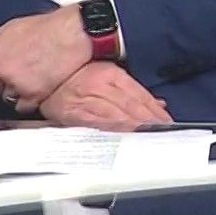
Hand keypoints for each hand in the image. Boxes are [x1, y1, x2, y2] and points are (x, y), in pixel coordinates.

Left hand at [0, 3, 87, 112]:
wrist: (71, 34)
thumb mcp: (12, 27)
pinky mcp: (33, 96)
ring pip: (9, 99)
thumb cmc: (46, 27)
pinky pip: (23, 108)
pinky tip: (37, 92)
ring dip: (17, 94)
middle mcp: (3, 73)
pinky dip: (29, 102)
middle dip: (6, 84)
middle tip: (21, 77)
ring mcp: (17, 86)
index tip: (5, 74)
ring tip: (31, 84)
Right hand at [39, 62, 172, 131]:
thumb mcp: (109, 74)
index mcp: (111, 74)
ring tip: (148, 138)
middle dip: (148, 121)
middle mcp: (99, 86)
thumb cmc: (80, 77)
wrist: (49, 80)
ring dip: (134, 129)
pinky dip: (113, 133)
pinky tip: (125, 140)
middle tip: (163, 133)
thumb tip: (158, 104)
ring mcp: (86, 101)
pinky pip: (97, 126)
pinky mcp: (75, 115)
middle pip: (130, 106)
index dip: (154, 110)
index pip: (139, 94)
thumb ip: (133, 90)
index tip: (166, 122)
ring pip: (116, 117)